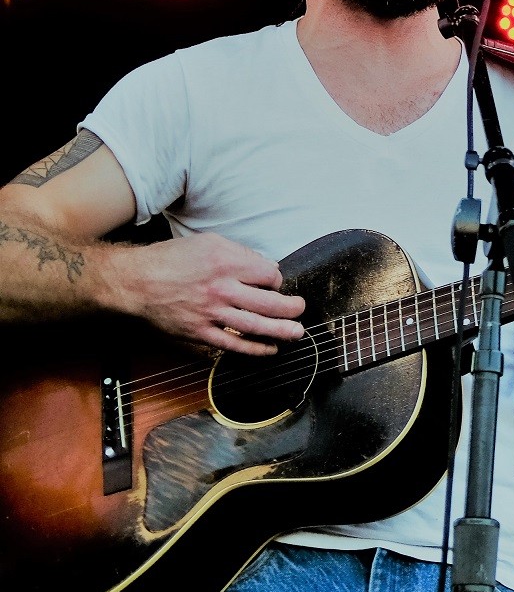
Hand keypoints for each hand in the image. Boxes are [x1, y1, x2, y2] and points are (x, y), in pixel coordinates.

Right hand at [108, 232, 306, 356]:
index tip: (273, 282)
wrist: (135, 282)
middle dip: (292, 308)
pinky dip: (254, 349)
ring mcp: (211, 314)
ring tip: (296, 332)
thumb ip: (240, 253)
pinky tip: (269, 349)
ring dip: (281, 331)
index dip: (276, 279)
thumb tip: (265, 267)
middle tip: (300, 309)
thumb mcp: (209, 242)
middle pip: (270, 303)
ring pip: (255, 326)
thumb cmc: (171, 259)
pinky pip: (232, 345)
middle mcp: (222, 289)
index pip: (269, 275)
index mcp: (226, 263)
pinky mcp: (199, 333)